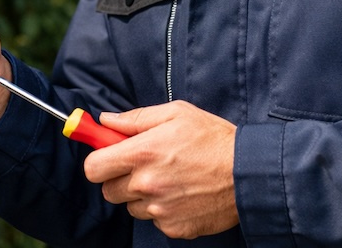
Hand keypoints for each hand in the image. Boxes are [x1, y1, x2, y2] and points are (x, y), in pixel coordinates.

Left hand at [83, 101, 237, 239]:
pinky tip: (180, 192)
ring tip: (167, 177)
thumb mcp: (174, 113)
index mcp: (142, 153)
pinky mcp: (175, 228)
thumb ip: (134, 118)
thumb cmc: (212, 137)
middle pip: (108, 190)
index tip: (107, 155)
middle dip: (119, 177)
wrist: (248, 173)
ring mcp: (160, 210)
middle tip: (140, 164)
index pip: (93, 168)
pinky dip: (162, 209)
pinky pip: (154, 219)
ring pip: (131, 206)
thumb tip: (106, 121)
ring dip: (140, 194)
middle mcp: (146, 185)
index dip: (98, 160)